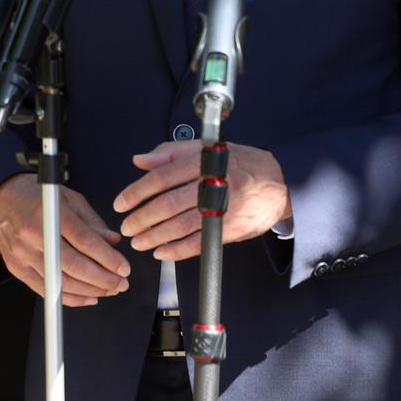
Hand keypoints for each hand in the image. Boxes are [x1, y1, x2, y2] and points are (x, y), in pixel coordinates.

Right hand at [0, 174, 129, 305]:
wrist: (1, 199)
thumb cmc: (35, 195)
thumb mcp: (69, 198)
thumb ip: (92, 222)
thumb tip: (113, 242)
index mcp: (50, 213)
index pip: (84, 241)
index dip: (107, 258)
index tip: (123, 268)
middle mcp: (34, 235)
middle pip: (73, 265)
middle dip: (102, 279)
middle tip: (120, 283)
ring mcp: (23, 254)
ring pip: (60, 281)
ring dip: (89, 291)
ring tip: (108, 290)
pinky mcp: (17, 268)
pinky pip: (45, 290)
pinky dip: (69, 298)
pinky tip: (87, 297)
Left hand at [113, 141, 291, 261]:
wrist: (278, 183)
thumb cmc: (239, 163)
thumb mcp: (206, 149)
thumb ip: (171, 153)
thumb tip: (140, 161)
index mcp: (203, 161)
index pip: (161, 177)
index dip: (137, 192)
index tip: (121, 203)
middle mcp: (212, 183)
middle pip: (167, 203)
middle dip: (142, 218)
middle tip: (126, 227)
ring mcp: (222, 207)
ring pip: (180, 225)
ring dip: (154, 236)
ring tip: (139, 241)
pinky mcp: (230, 228)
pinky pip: (198, 243)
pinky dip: (176, 250)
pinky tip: (162, 251)